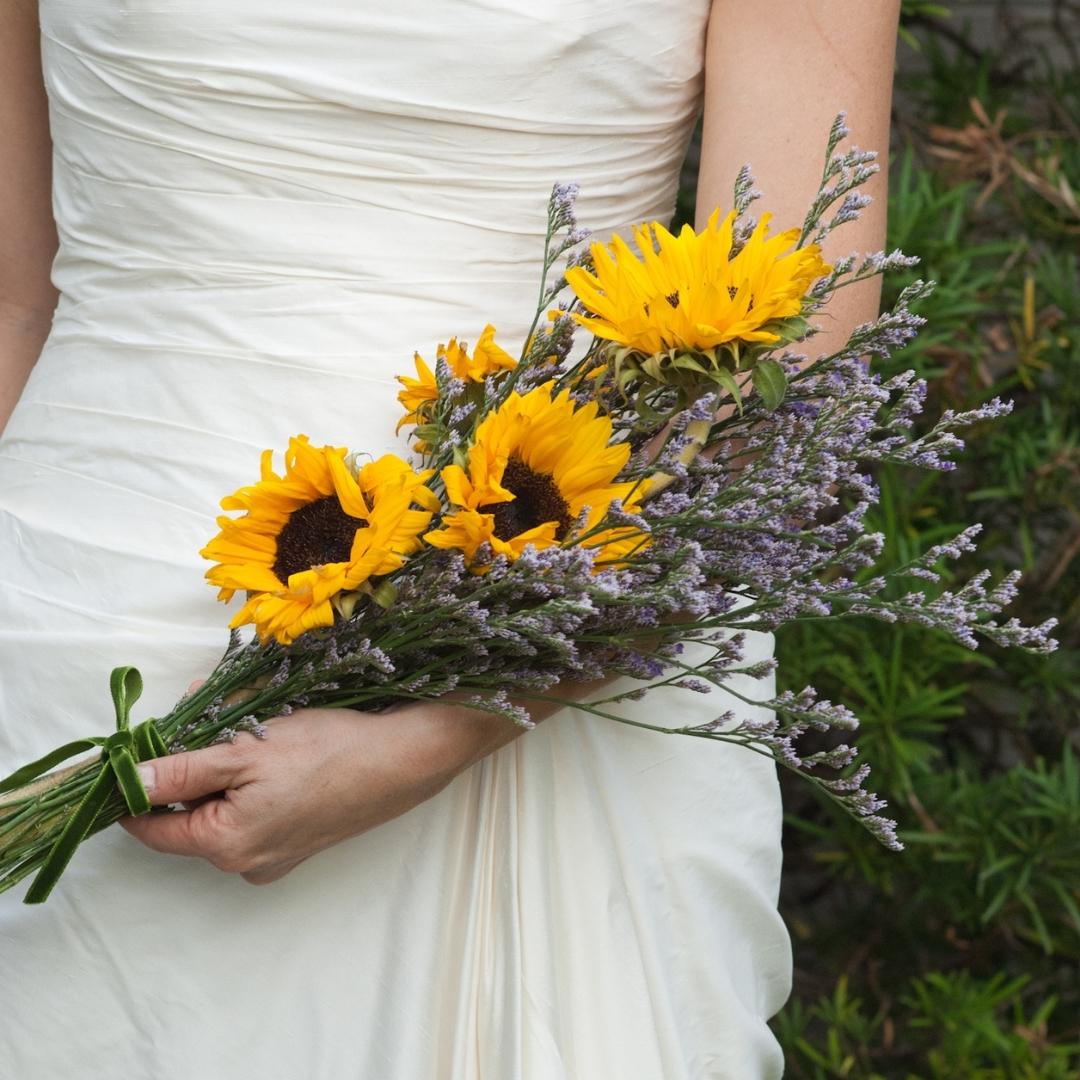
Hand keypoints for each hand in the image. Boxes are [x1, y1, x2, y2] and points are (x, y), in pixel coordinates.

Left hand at [119, 700, 519, 884]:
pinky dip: (251, 783)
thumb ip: (180, 768)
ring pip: (223, 811)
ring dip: (223, 771)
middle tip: (208, 720)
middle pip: (190, 815)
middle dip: (190, 766)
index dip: (136, 786)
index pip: (151, 825)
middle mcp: (245, 864)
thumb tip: (128, 780)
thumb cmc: (327, 751)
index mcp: (224, 846)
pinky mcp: (300, 842)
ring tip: (249, 730)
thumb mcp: (244, 749)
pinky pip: (254, 814)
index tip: (138, 748)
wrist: (402, 759)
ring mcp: (276, 857)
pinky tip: (275, 750)